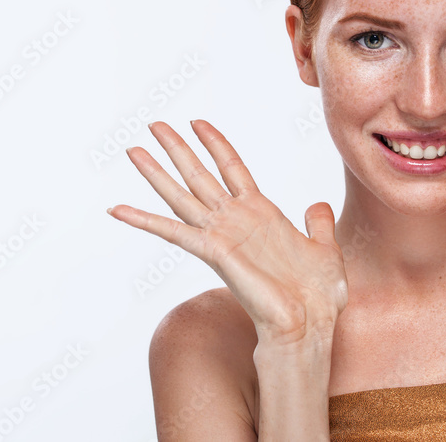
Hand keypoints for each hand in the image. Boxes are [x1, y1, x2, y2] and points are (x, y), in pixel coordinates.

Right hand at [107, 119, 348, 345]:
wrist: (311, 322)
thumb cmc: (319, 295)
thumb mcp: (326, 248)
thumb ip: (318, 224)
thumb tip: (317, 205)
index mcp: (261, 214)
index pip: (232, 168)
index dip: (215, 144)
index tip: (197, 122)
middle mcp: (235, 221)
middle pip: (198, 174)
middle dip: (176, 148)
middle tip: (153, 124)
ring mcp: (222, 235)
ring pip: (181, 195)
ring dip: (155, 172)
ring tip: (132, 149)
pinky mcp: (213, 252)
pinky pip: (173, 231)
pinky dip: (144, 220)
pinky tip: (119, 209)